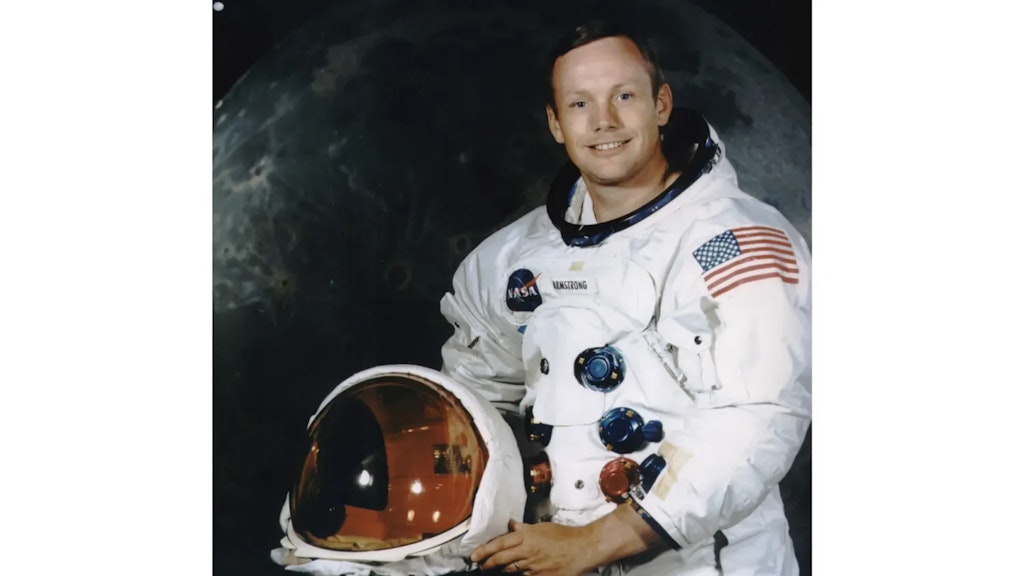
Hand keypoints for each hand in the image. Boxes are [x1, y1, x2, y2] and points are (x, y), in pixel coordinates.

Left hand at [470, 518, 597, 575]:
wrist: (582, 549)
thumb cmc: (565, 536)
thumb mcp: (542, 527)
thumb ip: (524, 528)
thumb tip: (512, 524)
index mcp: (526, 536)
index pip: (500, 543)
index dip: (484, 550)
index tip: (474, 555)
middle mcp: (527, 551)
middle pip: (501, 559)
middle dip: (488, 563)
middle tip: (480, 565)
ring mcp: (533, 566)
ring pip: (511, 570)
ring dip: (502, 570)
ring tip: (495, 570)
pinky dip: (519, 575)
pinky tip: (517, 573)